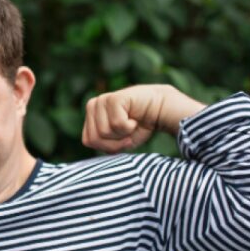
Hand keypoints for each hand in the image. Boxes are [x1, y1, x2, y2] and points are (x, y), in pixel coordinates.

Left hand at [82, 84, 205, 153]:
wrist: (161, 110)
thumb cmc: (139, 127)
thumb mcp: (117, 142)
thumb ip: (101, 145)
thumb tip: (89, 152)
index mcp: (89, 115)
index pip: (88, 141)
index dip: (108, 146)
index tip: (122, 137)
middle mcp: (92, 105)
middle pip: (95, 138)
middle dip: (115, 141)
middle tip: (128, 131)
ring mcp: (102, 100)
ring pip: (104, 132)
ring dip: (123, 133)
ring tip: (131, 123)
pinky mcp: (114, 98)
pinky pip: (116, 124)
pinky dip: (129, 127)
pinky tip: (135, 118)